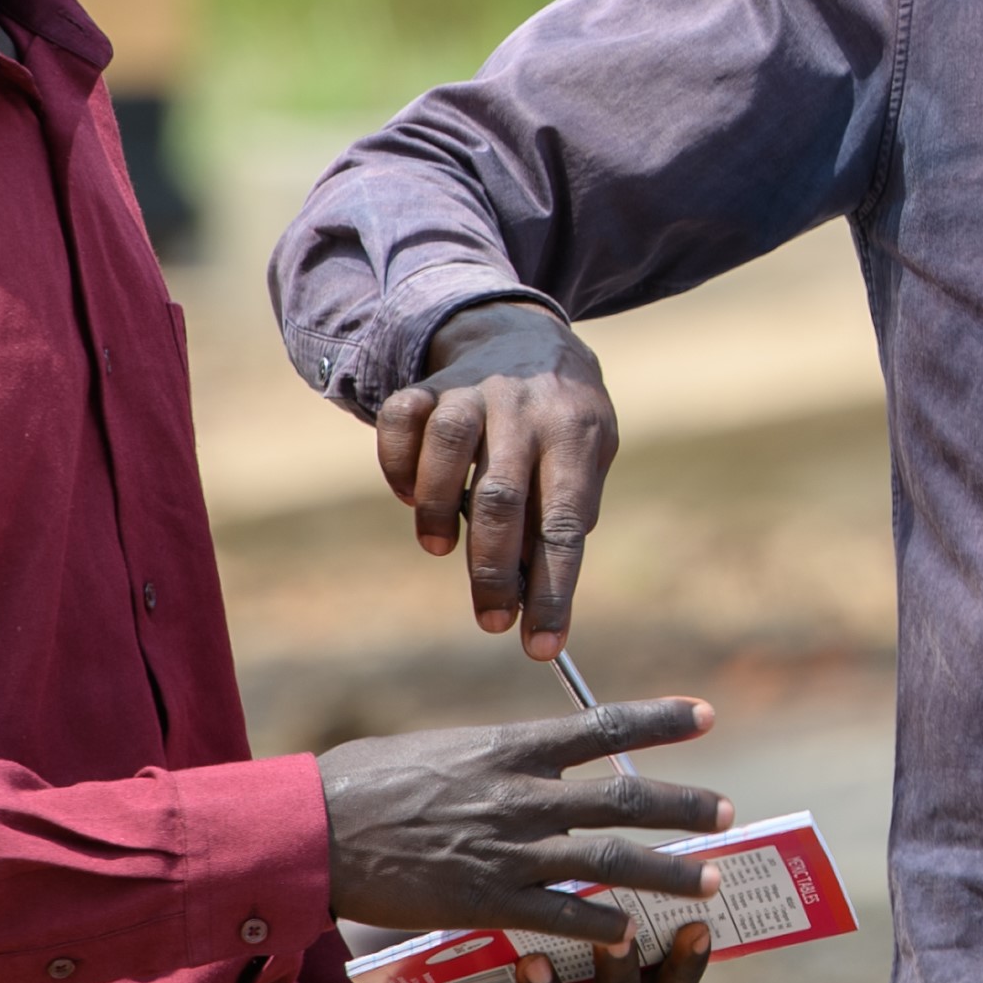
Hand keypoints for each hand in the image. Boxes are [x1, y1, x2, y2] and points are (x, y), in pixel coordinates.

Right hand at [320, 698, 729, 945]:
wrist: (314, 828)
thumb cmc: (362, 783)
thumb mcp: (437, 749)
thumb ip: (489, 760)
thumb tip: (518, 762)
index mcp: (508, 748)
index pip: (601, 726)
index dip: (658, 720)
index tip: (706, 716)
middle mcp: (521, 795)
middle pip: (622, 798)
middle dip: (682, 806)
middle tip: (727, 813)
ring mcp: (508, 850)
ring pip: (609, 861)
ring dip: (667, 871)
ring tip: (710, 880)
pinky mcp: (486, 899)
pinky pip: (563, 915)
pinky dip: (604, 924)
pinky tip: (633, 934)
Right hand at [378, 298, 619, 658]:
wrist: (529, 337)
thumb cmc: (562, 423)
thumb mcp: (586, 459)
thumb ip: (560, 516)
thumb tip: (534, 595)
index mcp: (576, 433)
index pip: (564, 523)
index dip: (554, 589)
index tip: (543, 645)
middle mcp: (524, 408)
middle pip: (501, 497)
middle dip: (493, 572)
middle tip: (492, 621)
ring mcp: (472, 391)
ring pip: (446, 448)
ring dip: (437, 509)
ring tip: (441, 549)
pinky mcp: (427, 384)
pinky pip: (399, 418)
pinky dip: (396, 463)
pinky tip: (409, 492)